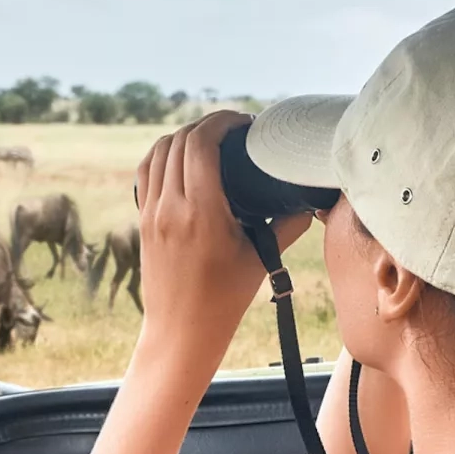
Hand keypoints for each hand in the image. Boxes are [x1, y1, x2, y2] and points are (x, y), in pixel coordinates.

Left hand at [134, 110, 311, 372]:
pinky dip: (162, 155)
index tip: (244, 122)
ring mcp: (151, 214)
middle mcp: (170, 208)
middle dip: (206, 125)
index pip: (200, 144)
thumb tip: (311, 203)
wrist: (180, 332)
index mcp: (200, 212)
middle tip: (233, 129)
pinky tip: (181, 158)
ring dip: (182, 136)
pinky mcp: (143, 222)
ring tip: (209, 138)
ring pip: (157, 153)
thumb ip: (286, 226)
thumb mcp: (259, 261)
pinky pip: (145, 173)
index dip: (221, 122)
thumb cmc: (223, 301)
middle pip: (178, 141)